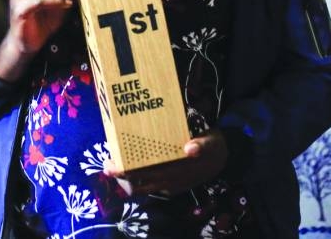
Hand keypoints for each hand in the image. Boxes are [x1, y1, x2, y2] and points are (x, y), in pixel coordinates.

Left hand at [103, 129, 228, 196]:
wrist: (223, 160)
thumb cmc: (211, 146)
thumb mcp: (210, 142)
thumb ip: (201, 145)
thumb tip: (191, 148)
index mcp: (176, 169)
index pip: (144, 173)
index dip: (126, 170)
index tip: (112, 163)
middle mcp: (170, 181)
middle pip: (138, 183)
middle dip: (121, 175)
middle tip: (107, 164)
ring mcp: (170, 186)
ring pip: (142, 188)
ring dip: (128, 181)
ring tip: (116, 168)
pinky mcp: (172, 187)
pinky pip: (151, 187)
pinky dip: (139, 181)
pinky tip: (133, 169)